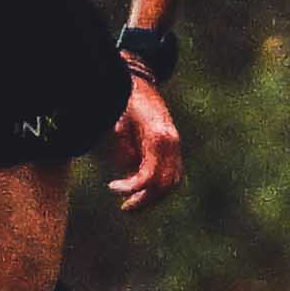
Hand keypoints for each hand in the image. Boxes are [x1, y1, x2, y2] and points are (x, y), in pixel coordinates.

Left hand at [111, 71, 182, 208]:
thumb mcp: (118, 120)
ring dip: (153, 197)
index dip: (132, 188)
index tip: (112, 187)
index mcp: (158, 137)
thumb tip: (127, 168)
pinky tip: (143, 192)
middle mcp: (172, 144)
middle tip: (125, 208)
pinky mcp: (175, 147)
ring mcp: (176, 145)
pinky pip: (173, 174)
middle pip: (164, 185)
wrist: (140, 82)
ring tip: (132, 205)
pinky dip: (160, 187)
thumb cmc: (126, 100)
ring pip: (172, 182)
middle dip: (144, 200)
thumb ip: (123, 146)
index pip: (150, 176)